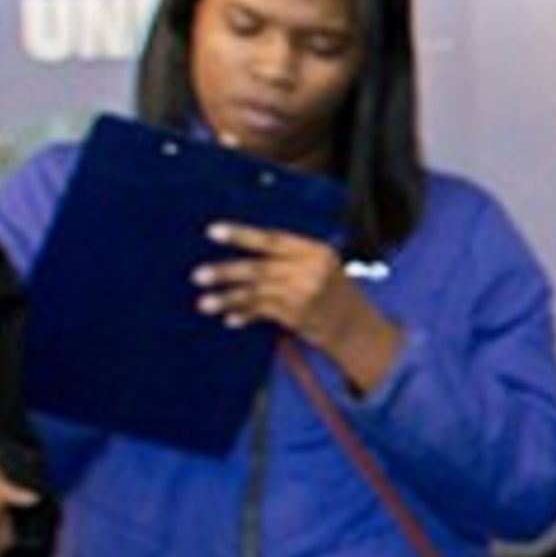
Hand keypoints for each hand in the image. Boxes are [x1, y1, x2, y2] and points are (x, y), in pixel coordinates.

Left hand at [199, 222, 395, 385]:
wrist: (357, 325)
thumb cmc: (330, 289)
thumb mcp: (319, 264)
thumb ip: (287, 256)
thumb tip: (241, 250)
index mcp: (315, 251)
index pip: (273, 240)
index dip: (241, 235)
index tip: (212, 231)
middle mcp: (311, 271)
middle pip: (260, 268)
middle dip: (226, 272)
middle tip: (198, 275)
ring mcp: (305, 296)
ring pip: (257, 294)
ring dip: (228, 299)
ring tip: (204, 303)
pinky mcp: (299, 317)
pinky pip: (264, 313)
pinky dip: (245, 315)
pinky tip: (229, 319)